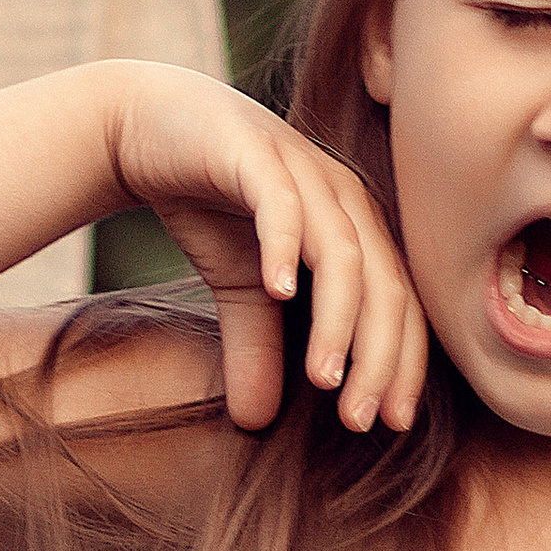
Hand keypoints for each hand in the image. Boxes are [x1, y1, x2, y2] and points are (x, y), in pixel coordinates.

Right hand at [101, 64, 430, 435]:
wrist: (148, 127)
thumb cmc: (212, 203)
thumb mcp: (240, 289)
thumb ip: (258, 348)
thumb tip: (256, 423)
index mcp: (357, 228)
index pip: (399, 305)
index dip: (401, 364)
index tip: (390, 422)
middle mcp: (344, 197)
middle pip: (384, 286)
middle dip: (379, 359)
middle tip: (362, 420)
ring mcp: (303, 171)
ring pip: (342, 255)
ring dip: (339, 321)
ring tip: (323, 380)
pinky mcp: (254, 153)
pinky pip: (280, 204)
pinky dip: (285, 247)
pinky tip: (279, 293)